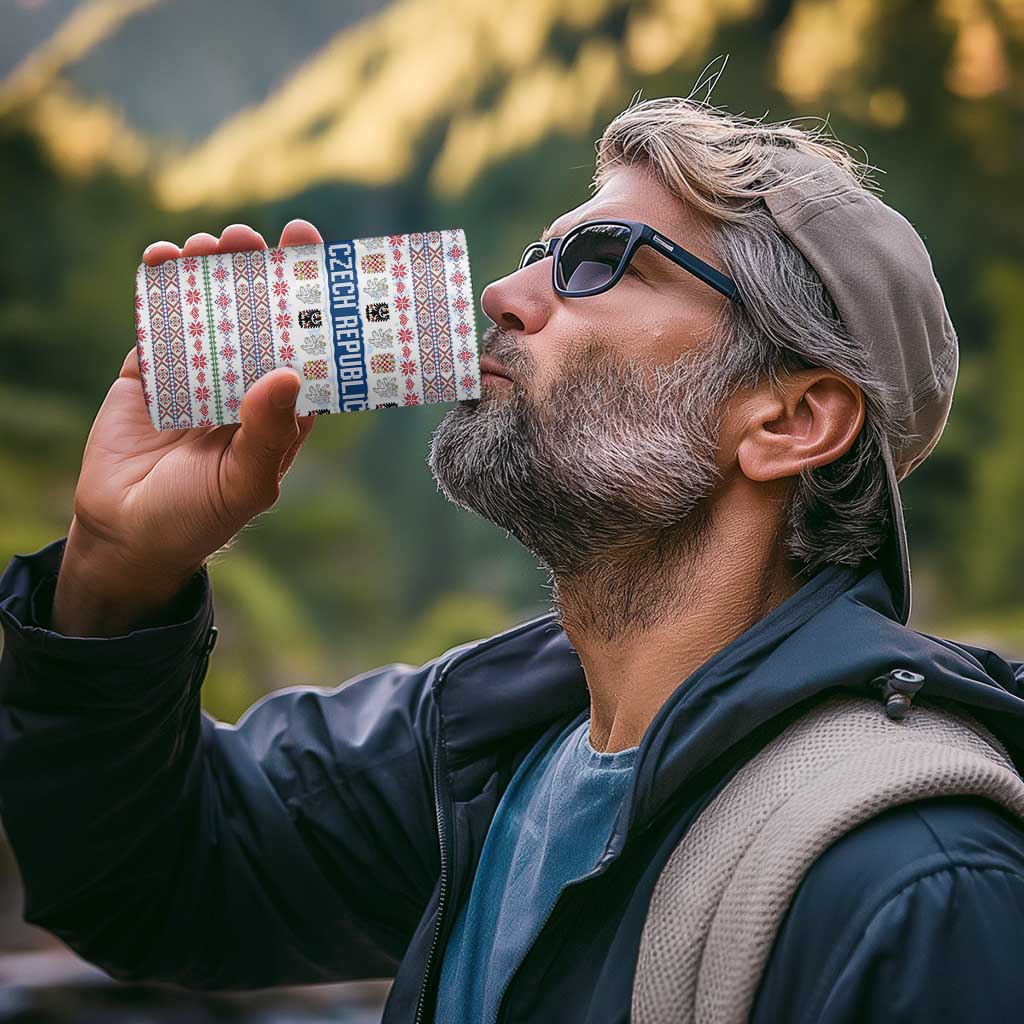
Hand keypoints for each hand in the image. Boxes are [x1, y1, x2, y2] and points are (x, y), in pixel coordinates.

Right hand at [52, 220, 321, 635]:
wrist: (126, 535)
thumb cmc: (200, 517)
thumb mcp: (245, 483)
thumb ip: (268, 432)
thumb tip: (287, 373)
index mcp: (280, 408)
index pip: (304, 345)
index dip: (311, 302)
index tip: (315, 254)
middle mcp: (243, 383)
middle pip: (257, 315)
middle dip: (257, 272)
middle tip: (253, 237)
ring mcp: (196, 372)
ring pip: (208, 309)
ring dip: (210, 271)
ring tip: (209, 244)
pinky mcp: (150, 371)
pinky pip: (158, 322)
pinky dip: (158, 288)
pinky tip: (162, 259)